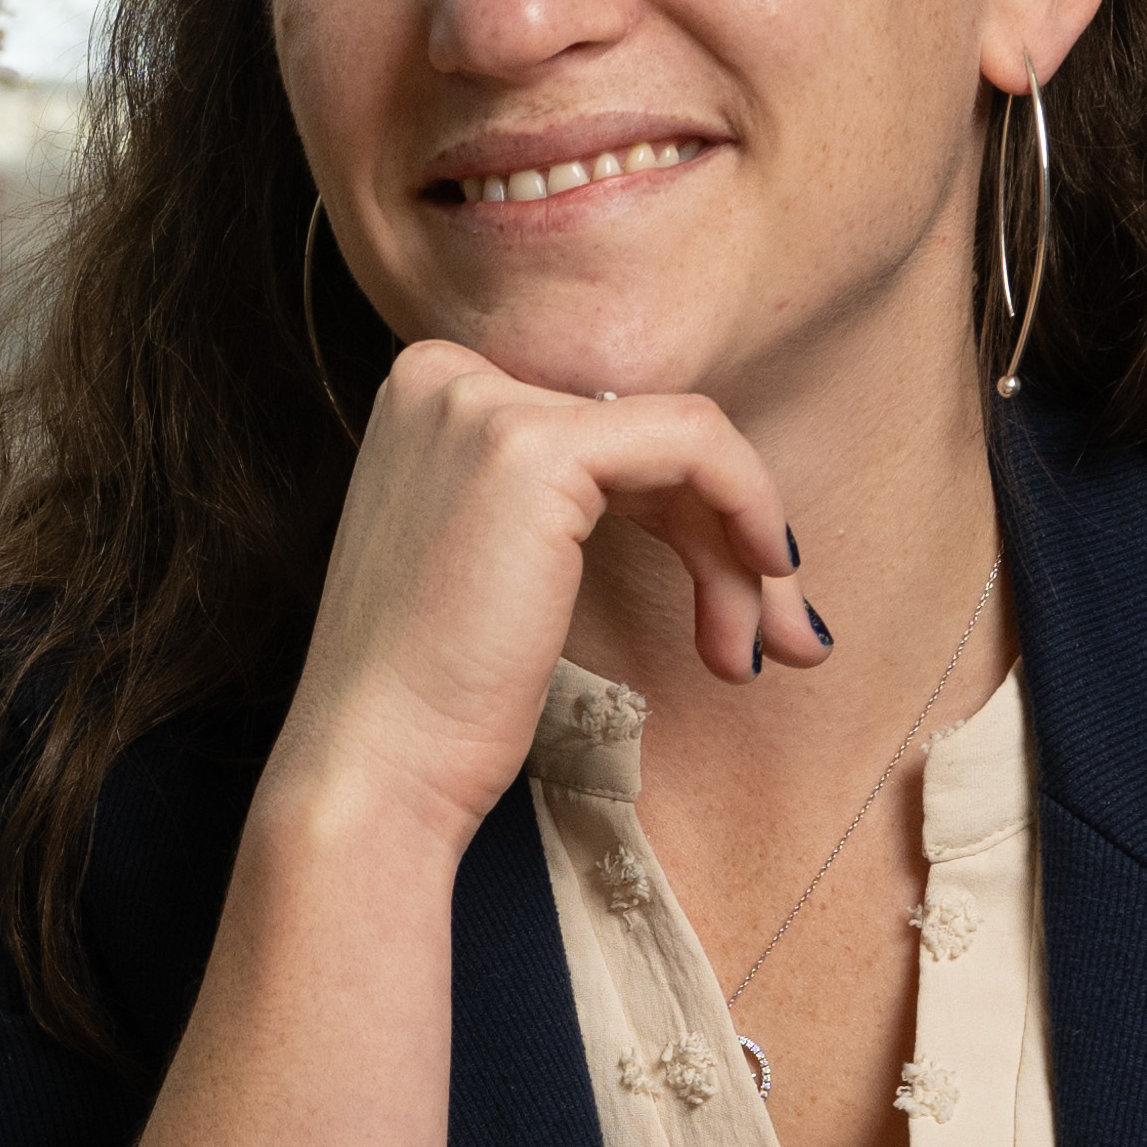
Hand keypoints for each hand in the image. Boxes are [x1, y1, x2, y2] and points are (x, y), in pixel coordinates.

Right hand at [253, 338, 820, 861]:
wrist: (374, 768)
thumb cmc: (432, 701)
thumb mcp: (492, 563)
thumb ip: (562, 507)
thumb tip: (698, 500)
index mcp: (430, 396)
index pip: (603, 431)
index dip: (685, 518)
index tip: (733, 611)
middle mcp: (447, 378)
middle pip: (646, 440)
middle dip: (727, 540)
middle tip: (773, 643)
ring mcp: (482, 404)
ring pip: (684, 443)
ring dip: (742, 552)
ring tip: (762, 652)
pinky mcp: (534, 446)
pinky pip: (695, 443)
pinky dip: (751, 505)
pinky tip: (767, 579)